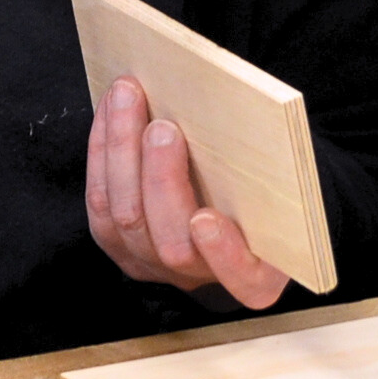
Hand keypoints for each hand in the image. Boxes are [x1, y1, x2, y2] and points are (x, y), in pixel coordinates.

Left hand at [84, 75, 289, 308]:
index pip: (245, 280)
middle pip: (172, 244)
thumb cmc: (257, 187)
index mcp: (256, 273)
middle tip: (163, 128)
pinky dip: (103, 150)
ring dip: (122, 150)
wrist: (223, 195)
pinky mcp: (117, 244)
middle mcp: (201, 274)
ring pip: (125, 218)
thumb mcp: (277, 187)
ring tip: (128, 98)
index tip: (207, 219)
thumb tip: (231, 120)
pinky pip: (99, 203)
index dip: (225, 254)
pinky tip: (111, 112)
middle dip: (161, 180)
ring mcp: (153, 264)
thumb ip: (266, 172)